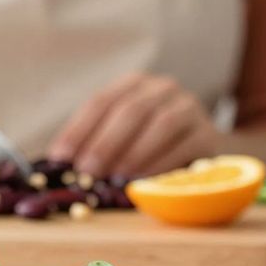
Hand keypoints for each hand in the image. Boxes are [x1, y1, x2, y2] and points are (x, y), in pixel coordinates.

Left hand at [48, 72, 217, 177]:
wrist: (202, 148)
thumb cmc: (150, 145)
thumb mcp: (121, 137)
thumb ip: (93, 145)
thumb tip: (57, 166)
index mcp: (133, 84)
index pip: (101, 102)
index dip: (78, 130)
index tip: (60, 159)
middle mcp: (162, 88)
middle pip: (130, 110)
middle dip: (105, 143)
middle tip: (87, 172)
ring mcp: (189, 107)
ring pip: (160, 123)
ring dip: (134, 154)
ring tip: (114, 179)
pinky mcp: (207, 133)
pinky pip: (183, 146)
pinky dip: (160, 165)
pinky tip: (143, 181)